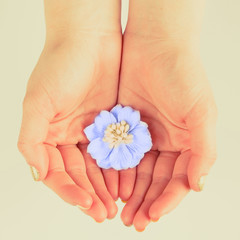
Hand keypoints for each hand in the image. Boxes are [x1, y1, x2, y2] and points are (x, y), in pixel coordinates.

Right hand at [17, 0, 120, 221]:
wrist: (89, 40)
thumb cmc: (60, 66)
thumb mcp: (37, 103)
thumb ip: (31, 139)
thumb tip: (36, 173)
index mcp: (49, 134)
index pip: (58, 172)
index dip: (71, 190)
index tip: (86, 205)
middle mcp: (70, 135)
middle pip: (80, 173)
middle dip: (91, 194)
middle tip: (105, 213)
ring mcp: (91, 130)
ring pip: (99, 166)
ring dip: (106, 185)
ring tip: (117, 204)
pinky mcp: (111, 123)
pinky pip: (116, 150)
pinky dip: (120, 167)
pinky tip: (126, 181)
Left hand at [117, 33, 216, 230]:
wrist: (155, 46)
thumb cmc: (183, 75)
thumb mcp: (201, 112)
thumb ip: (203, 150)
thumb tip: (198, 185)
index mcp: (186, 143)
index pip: (177, 180)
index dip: (166, 200)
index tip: (153, 216)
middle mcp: (165, 142)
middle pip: (155, 180)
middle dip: (145, 201)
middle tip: (132, 222)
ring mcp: (144, 136)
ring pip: (136, 171)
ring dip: (129, 191)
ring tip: (119, 210)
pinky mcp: (125, 126)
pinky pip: (119, 153)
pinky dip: (116, 171)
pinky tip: (110, 185)